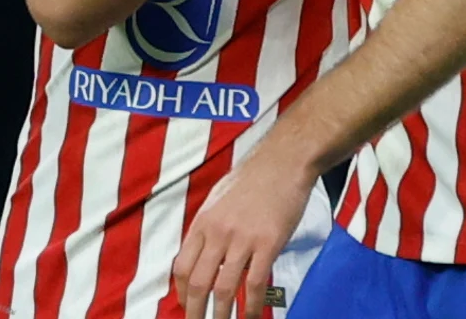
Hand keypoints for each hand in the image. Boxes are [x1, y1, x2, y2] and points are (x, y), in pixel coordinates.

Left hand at [174, 147, 312, 318]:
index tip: (186, 305)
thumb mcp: (218, 199)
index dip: (181, 293)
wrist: (283, 161)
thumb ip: (210, 229)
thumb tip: (204, 256)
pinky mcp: (268, 243)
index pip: (181, 266)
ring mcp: (242, 239)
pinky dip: (252, 307)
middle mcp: (217, 232)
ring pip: (224, 289)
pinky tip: (252, 317)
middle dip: (195, 312)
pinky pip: (255, 284)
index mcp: (203, 222)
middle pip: (198, 283)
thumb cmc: (253, 178)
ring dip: (221, 316)